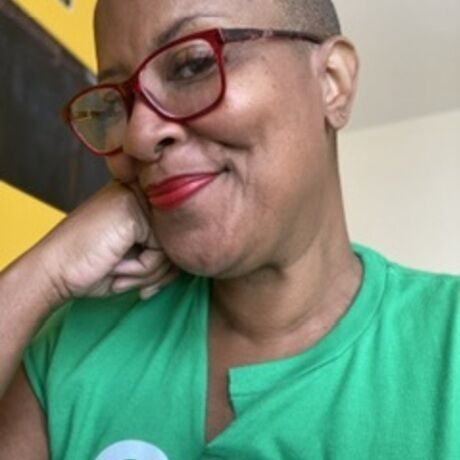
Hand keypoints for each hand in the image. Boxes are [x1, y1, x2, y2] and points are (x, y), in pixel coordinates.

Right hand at [36, 182, 176, 303]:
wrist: (52, 272)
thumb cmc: (91, 269)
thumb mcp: (136, 261)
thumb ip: (164, 254)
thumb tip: (192, 258)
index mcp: (140, 203)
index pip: (174, 236)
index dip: (163, 267)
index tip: (146, 284)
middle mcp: (140, 195)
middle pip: (175, 242)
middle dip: (156, 272)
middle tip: (125, 277)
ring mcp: (136, 197)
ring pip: (170, 248)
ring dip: (147, 273)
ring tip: (117, 271)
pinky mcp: (132, 208)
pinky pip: (159, 250)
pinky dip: (140, 270)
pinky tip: (115, 266)